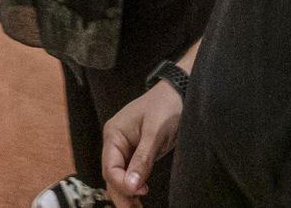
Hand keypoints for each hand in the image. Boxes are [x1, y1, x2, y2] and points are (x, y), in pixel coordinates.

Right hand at [102, 79, 184, 205]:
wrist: (180, 92)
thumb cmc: (166, 106)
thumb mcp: (155, 132)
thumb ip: (142, 159)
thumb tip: (131, 186)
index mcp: (114, 134)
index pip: (110, 167)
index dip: (122, 184)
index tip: (139, 194)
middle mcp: (116, 142)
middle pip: (112, 175)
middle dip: (122, 194)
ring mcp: (126, 147)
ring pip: (120, 176)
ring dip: (127, 193)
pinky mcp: (137, 151)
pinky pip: (130, 172)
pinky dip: (134, 186)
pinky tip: (139, 198)